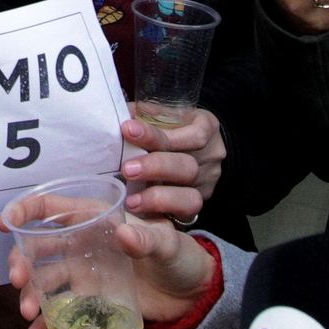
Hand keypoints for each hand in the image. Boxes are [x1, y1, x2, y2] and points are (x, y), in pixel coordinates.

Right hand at [1, 197, 216, 328]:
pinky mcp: (90, 300)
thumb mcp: (169, 245)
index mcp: (96, 220)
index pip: (52, 209)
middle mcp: (83, 244)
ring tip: (30, 315)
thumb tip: (124, 234)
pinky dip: (46, 324)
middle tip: (19, 281)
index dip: (25, 211)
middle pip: (40, 248)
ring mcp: (84, 273)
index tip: (6, 223)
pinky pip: (60, 310)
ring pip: (45, 281)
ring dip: (31, 295)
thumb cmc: (181, 258)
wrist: (192, 296)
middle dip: (22, 262)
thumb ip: (148, 239)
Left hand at [119, 109, 224, 223]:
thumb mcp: (167, 115)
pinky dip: (159, 211)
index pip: (186, 132)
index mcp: (206, 126)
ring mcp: (206, 183)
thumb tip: (116, 114)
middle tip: (127, 169)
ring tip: (131, 200)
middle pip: (187, 166)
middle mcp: (211, 157)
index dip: (155, 133)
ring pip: (189, 196)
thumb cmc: (173, 128)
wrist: (195, 151)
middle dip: (155, 167)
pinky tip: (140, 211)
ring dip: (157, 197)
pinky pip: (182, 214)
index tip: (127, 130)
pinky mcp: (198, 205)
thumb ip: (146, 115)